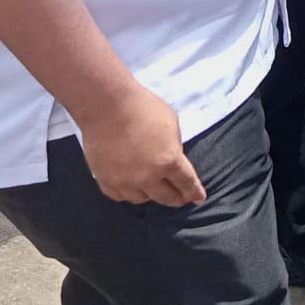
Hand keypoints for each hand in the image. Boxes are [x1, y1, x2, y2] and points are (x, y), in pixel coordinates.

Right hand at [78, 85, 204, 206]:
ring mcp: (124, 181)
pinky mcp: (105, 180)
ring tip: (153, 188)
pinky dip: (128, 192)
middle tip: (180, 198)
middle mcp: (147, 177)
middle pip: (166, 198)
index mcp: (169, 161)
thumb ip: (174, 147)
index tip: (198, 198)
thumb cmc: (143, 108)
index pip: (187, 183)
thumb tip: (171, 159)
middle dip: (177, 198)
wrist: (108, 106)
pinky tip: (131, 187)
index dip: (194, 192)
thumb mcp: (171, 124)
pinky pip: (120, 196)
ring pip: (142, 199)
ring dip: (150, 194)